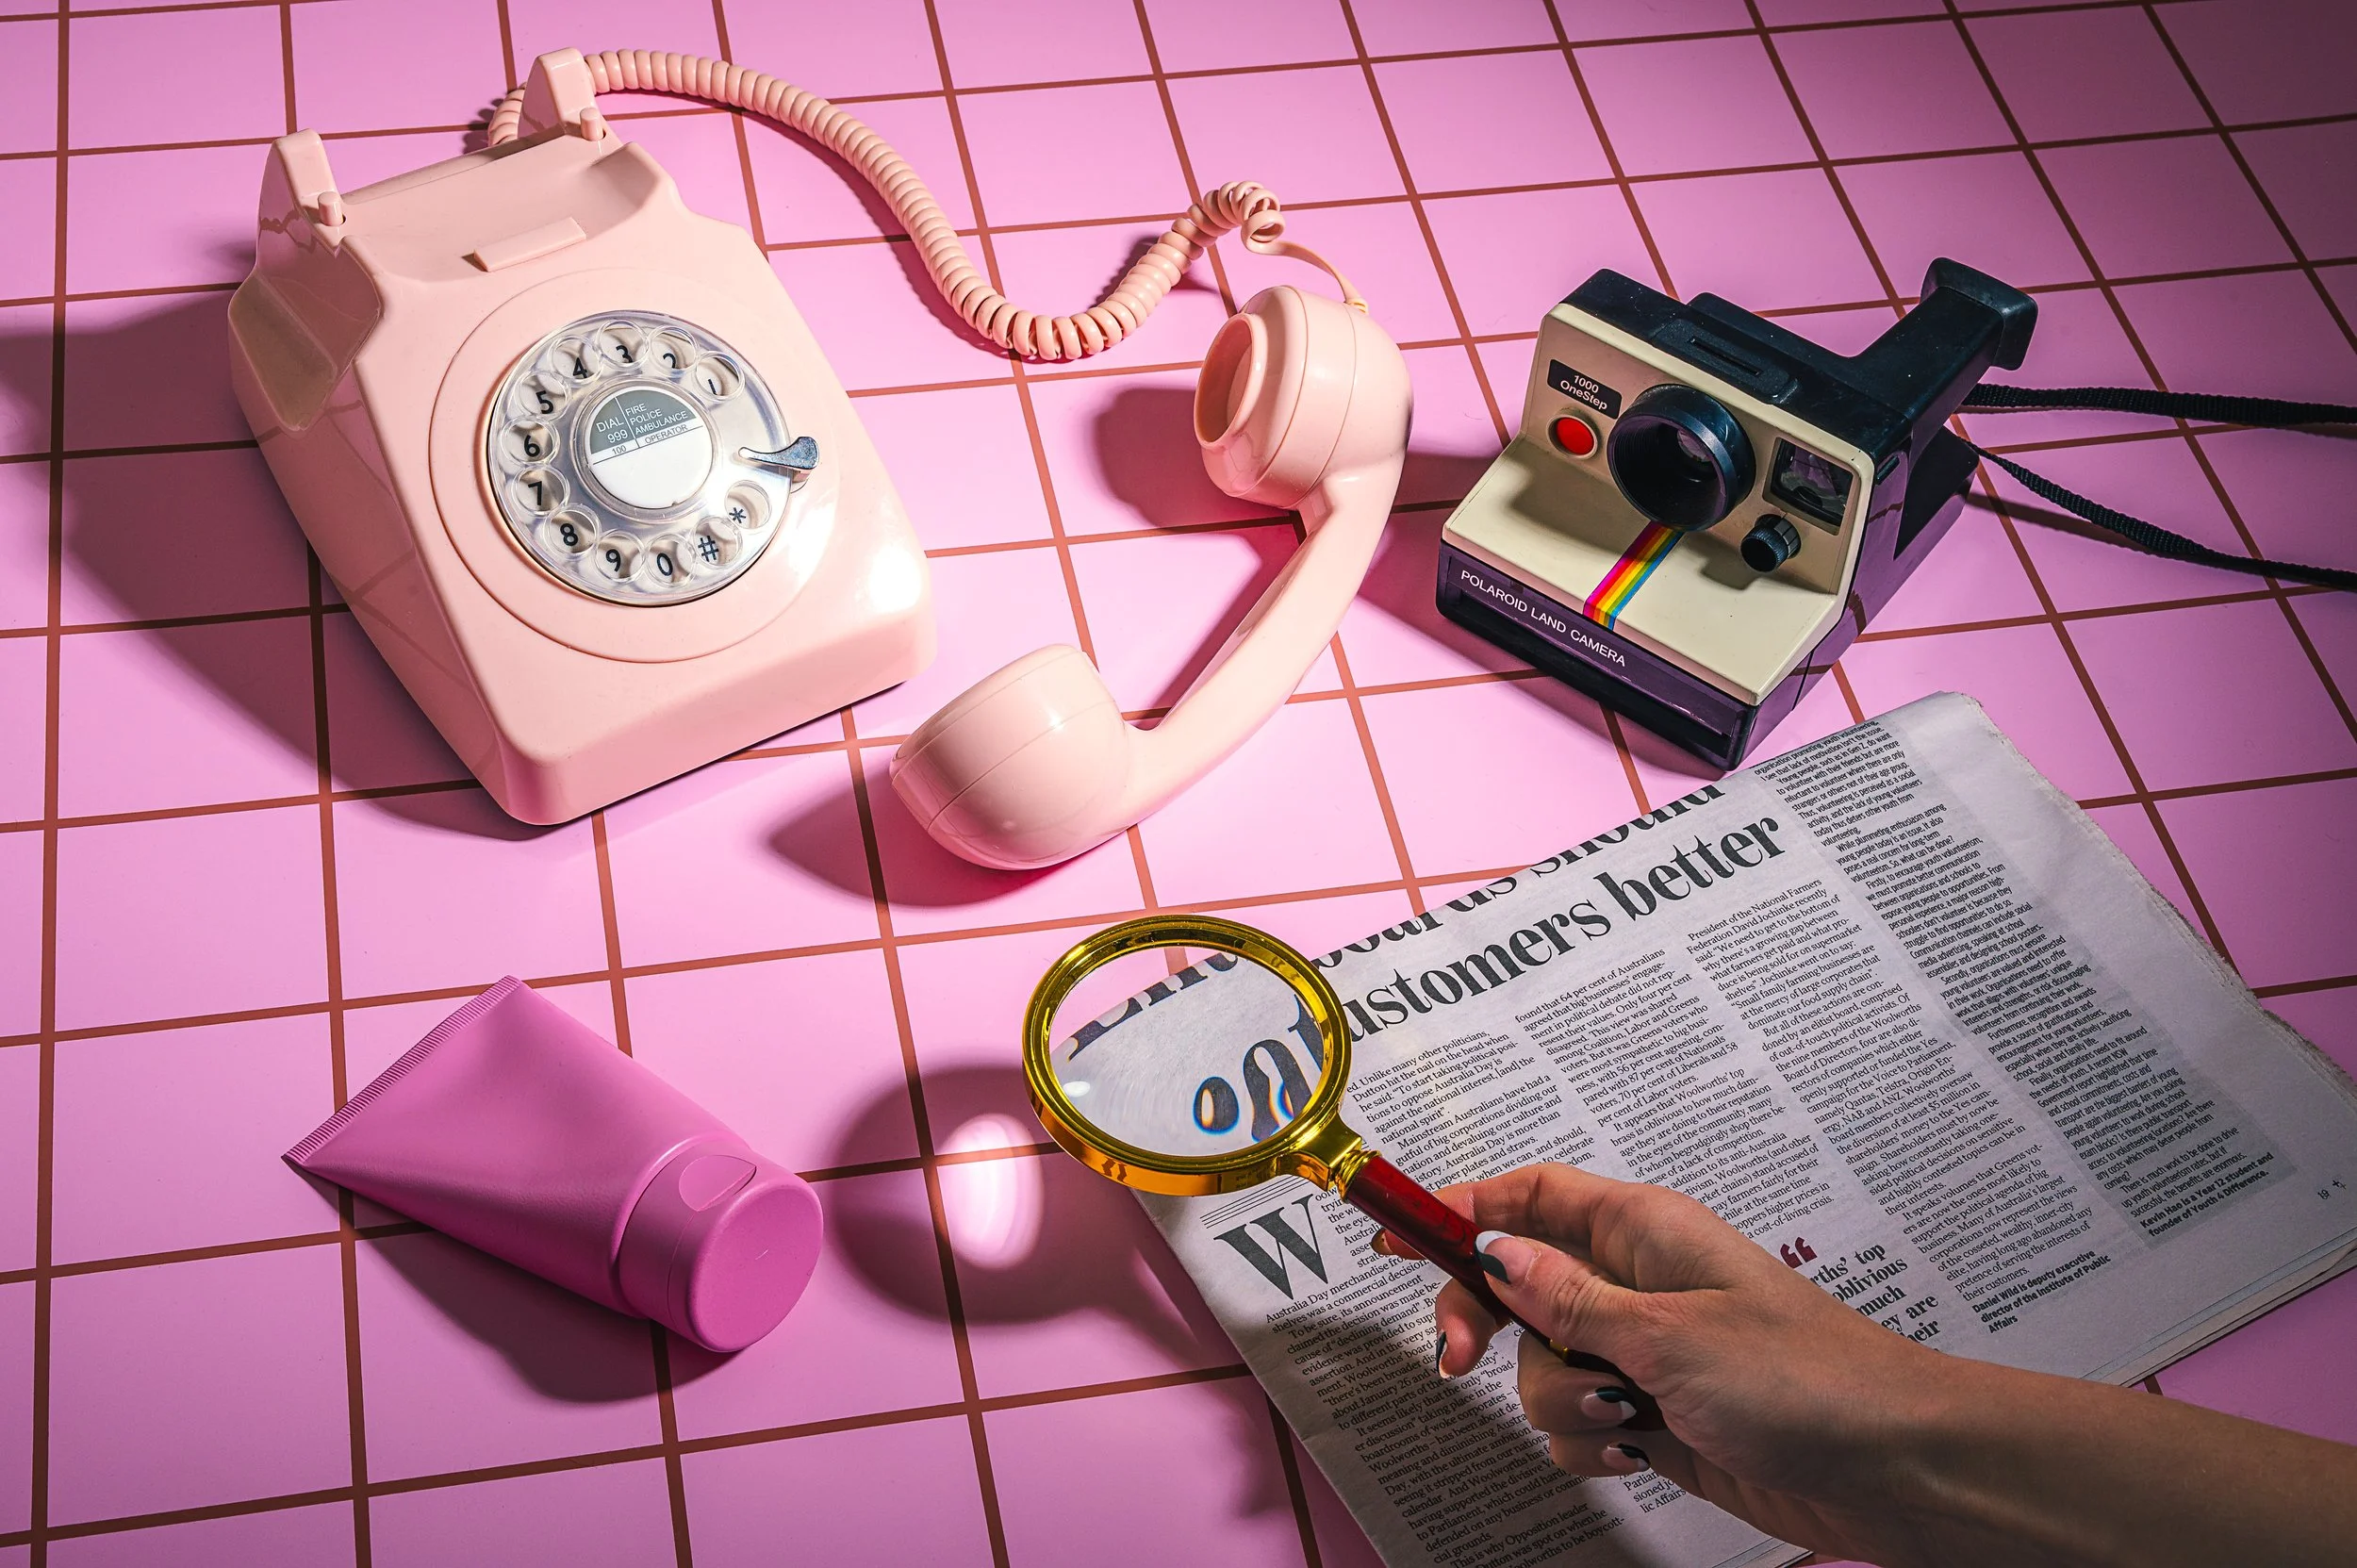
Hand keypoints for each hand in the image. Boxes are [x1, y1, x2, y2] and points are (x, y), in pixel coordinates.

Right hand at [1397, 1163, 1952, 1564]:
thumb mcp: (1672, 1333)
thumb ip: (1569, 1298)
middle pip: (1511, 1283)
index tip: (1393, 1232)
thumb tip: (1494, 1253)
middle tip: (1464, 1359)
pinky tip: (1641, 1450)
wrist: (1891, 1467)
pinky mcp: (1650, 1413)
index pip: (1527, 1194)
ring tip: (1629, 1414)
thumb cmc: (1811, 1378)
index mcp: (1642, 1230)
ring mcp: (1640, 1350)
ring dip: (1562, 1399)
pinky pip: (1573, 1422)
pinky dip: (1590, 1443)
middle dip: (1485, 1322)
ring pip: (1538, 1363)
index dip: (1455, 1206)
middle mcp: (1634, 1282)